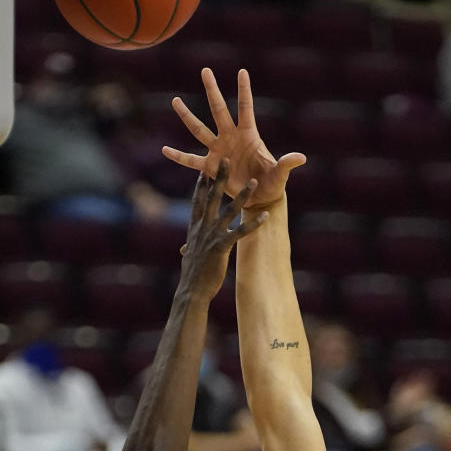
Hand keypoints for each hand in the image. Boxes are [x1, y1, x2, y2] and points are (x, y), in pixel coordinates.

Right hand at [164, 68, 306, 206]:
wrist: (259, 198)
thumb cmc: (272, 184)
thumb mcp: (280, 174)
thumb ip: (286, 164)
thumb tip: (301, 158)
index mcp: (249, 135)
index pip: (245, 108)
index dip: (244, 91)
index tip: (242, 71)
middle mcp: (230, 137)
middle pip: (218, 110)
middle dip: (212, 91)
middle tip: (205, 70)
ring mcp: (219, 151)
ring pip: (199, 130)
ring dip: (187, 116)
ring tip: (175, 100)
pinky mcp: (211, 168)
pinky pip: (191, 161)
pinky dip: (178, 156)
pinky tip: (164, 150)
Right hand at [178, 160, 268, 301]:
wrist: (192, 290)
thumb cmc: (192, 277)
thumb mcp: (190, 258)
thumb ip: (189, 250)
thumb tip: (184, 250)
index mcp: (194, 229)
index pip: (198, 202)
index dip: (201, 186)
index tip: (203, 170)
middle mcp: (203, 228)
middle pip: (212, 198)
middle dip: (219, 178)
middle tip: (226, 159)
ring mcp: (212, 236)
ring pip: (229, 211)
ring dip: (242, 196)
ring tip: (253, 182)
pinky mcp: (222, 247)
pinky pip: (240, 232)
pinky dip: (254, 224)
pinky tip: (266, 215)